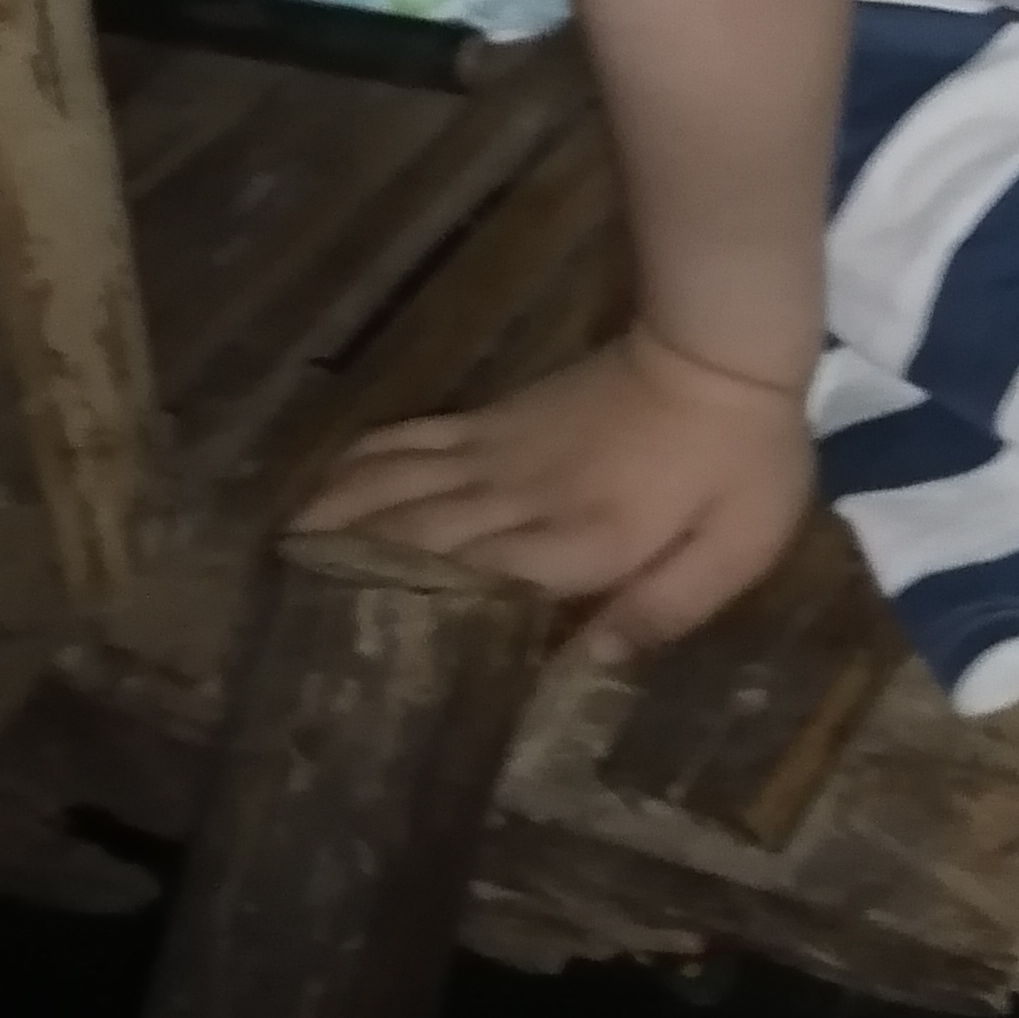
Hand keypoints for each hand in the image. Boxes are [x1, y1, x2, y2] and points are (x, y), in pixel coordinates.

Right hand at [294, 324, 816, 653]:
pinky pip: (415, 439)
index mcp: (575, 543)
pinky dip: (364, 461)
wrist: (721, 351)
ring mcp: (500, 453)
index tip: (341, 650)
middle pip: (413, 537)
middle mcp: (519, 501)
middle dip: (344, 572)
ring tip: (277, 556)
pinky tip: (326, 484)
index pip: (472, 585)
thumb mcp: (732, 550)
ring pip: (397, 485)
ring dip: (336, 517)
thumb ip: (663, 609)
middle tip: (276, 616)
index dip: (405, 613)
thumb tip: (587, 665)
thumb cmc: (742, 462)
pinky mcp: (497, 419)